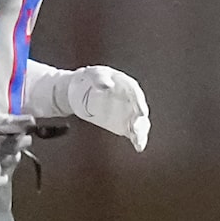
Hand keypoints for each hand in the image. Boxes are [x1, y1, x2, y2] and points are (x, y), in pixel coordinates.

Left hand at [28, 63, 150, 151]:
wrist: (78, 90)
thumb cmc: (88, 79)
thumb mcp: (92, 74)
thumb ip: (100, 78)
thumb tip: (108, 85)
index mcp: (125, 84)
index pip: (135, 94)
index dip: (139, 104)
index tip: (141, 112)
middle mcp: (130, 99)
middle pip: (139, 111)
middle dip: (140, 121)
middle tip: (136, 129)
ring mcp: (127, 112)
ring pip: (139, 123)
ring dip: (140, 133)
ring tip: (138, 142)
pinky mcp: (123, 123)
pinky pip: (132, 132)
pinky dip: (136, 139)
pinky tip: (138, 146)